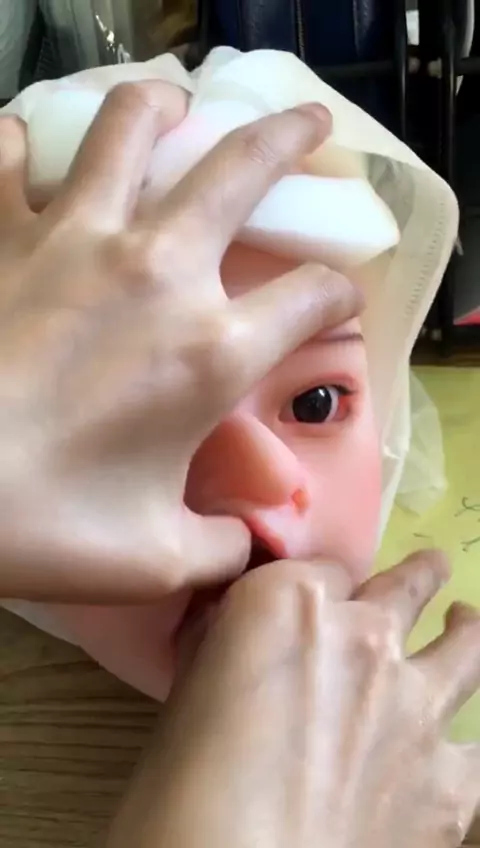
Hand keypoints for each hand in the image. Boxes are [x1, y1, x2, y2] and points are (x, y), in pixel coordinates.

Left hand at [0, 82, 359, 601]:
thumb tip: (249, 542)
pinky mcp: (0, 234)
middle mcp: (157, 273)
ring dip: (163, 107)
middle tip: (311, 125)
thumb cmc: (47, 526)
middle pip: (243, 169)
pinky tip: (31, 151)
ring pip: (131, 128)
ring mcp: (73, 239)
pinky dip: (22, 145)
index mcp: (210, 352)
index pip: (312, 297)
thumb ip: (219, 546)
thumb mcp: (155, 559)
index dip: (339, 294)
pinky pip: (10, 157)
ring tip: (173, 102)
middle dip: (292, 138)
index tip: (337, 299)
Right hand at [107, 551, 479, 847]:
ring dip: (465, 631)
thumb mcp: (186, 688)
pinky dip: (465, 744)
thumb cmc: (179, 784)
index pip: (326, 567)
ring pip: (468, 645)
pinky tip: (454, 749)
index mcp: (291, 602)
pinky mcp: (451, 784)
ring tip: (465, 625)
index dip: (320, 585)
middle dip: (420, 576)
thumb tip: (232, 629)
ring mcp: (418, 707)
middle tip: (429, 571)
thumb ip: (222, 643)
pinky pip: (478, 750)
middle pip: (410, 583)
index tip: (317, 599)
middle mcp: (367, 637)